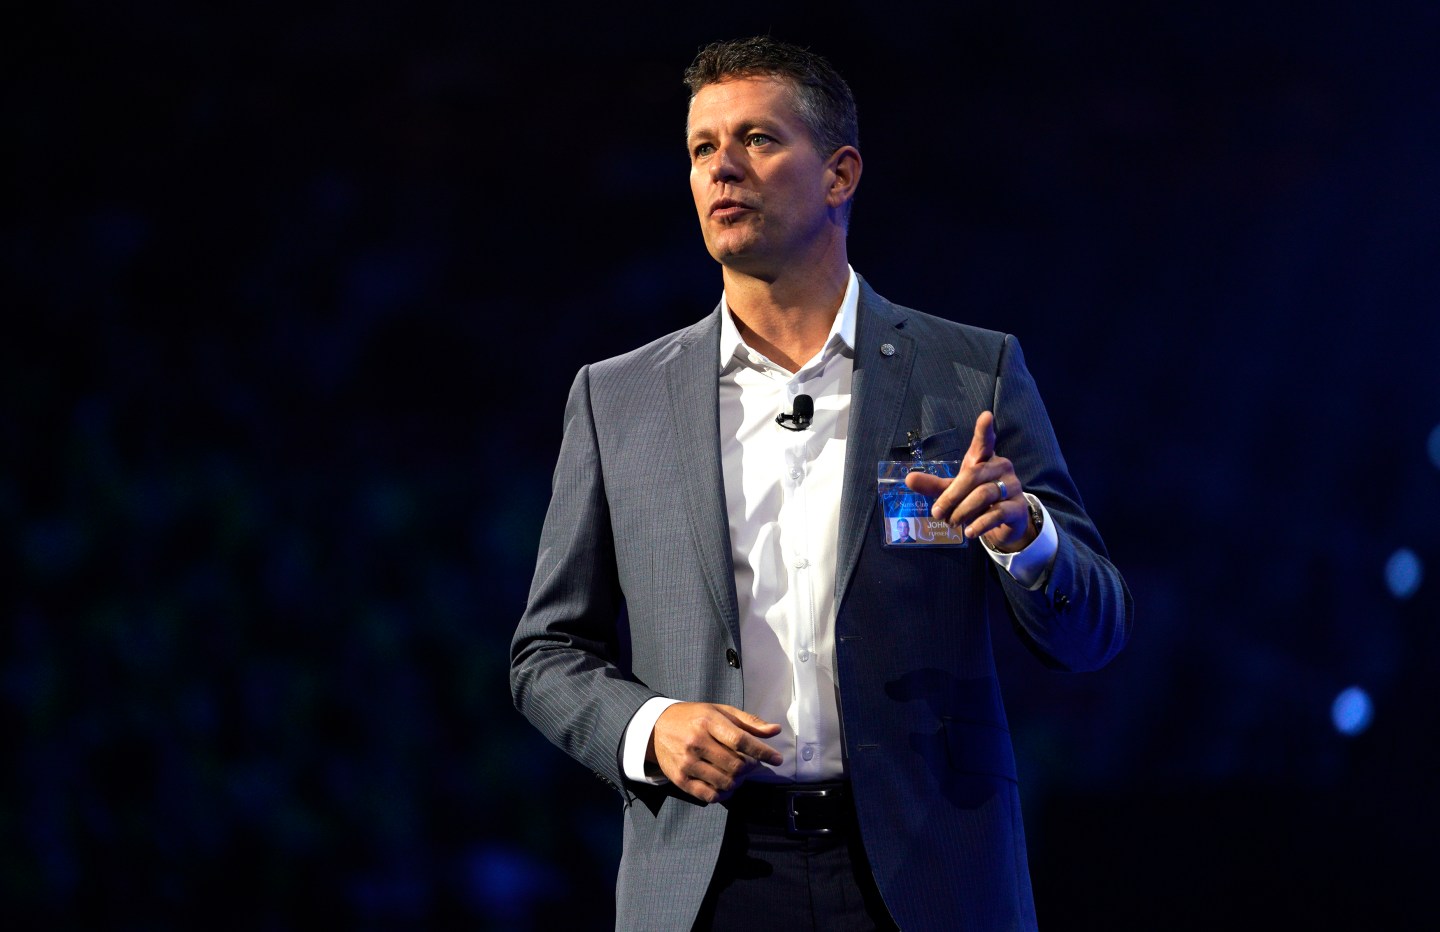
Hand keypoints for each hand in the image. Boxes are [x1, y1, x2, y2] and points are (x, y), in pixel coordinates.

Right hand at [648, 702, 782, 802]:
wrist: (656, 727)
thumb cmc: (694, 718)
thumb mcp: (720, 711)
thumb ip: (748, 722)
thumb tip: (775, 730)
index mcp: (708, 722)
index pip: (740, 740)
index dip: (762, 752)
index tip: (777, 759)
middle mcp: (696, 742)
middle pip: (735, 765)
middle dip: (750, 768)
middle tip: (751, 764)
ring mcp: (687, 762)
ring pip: (725, 782)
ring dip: (739, 781)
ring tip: (738, 774)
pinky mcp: (680, 779)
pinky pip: (709, 795)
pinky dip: (724, 794)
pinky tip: (726, 786)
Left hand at [904, 410, 1036, 552]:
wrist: (1005, 523)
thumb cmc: (978, 499)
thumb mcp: (954, 491)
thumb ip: (934, 485)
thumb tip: (908, 478)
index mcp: (984, 459)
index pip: (985, 442)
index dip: (984, 430)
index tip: (986, 416)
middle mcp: (1001, 468)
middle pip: (974, 475)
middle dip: (952, 495)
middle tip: (937, 513)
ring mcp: (1012, 487)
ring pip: (984, 495)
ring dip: (963, 511)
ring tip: (951, 523)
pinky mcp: (1017, 508)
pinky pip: (998, 513)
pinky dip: (980, 524)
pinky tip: (970, 532)